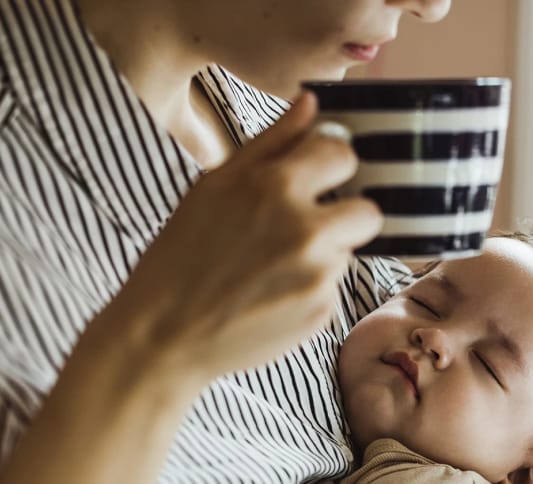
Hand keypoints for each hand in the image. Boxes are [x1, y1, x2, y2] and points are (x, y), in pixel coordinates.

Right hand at [108, 92, 382, 387]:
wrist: (165, 333)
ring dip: (321, 254)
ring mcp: (319, 275)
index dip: (331, 164)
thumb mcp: (216, 185)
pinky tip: (270, 294)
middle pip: (367, 210)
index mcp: (275, 187)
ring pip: (346, 251)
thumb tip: (312, 102)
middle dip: (345, 214)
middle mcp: (305, 229)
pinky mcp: (323, 312)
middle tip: (306, 226)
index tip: (318, 175)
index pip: (343, 155)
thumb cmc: (184, 252)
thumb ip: (272, 141)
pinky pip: (333, 288)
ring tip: (269, 267)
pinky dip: (309, 289)